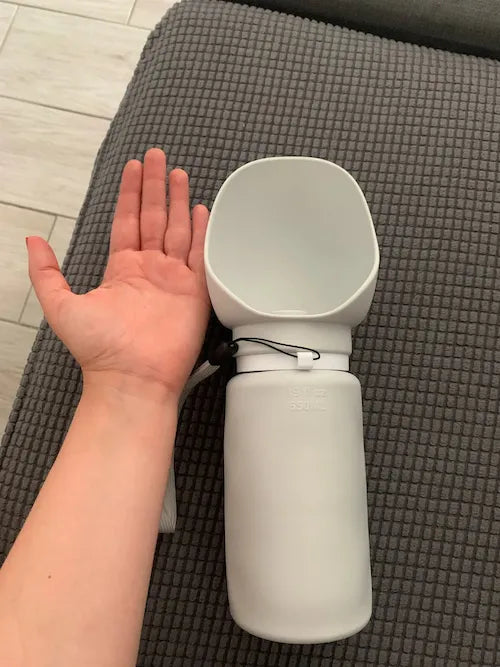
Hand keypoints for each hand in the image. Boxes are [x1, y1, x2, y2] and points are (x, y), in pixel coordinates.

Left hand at [27, 148, 210, 400]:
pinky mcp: (195, 292)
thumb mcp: (60, 306)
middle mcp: (149, 269)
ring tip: (178, 173)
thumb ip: (46, 271)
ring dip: (178, 201)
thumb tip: (33, 239)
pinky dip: (201, 232)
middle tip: (156, 157)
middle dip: (154, 187)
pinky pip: (200, 256)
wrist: (131, 377)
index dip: (130, 194)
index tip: (133, 168)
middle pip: (154, 218)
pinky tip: (202, 210)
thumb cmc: (98, 347)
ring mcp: (173, 279)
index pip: (127, 221)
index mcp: (122, 269)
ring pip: (177, 230)